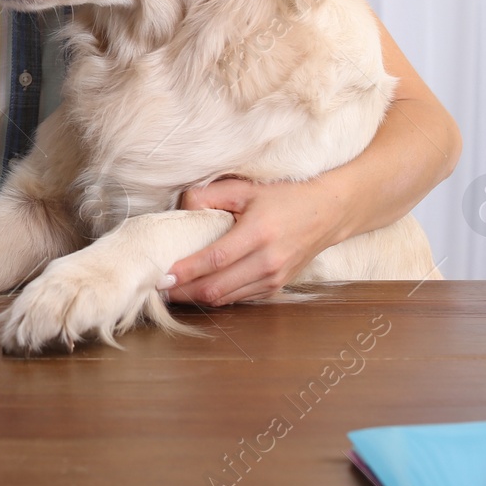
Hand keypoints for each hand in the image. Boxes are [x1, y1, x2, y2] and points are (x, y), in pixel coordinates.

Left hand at [163, 174, 339, 305]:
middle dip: (183, 292)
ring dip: (197, 298)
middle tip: (157, 288)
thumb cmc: (284, 196)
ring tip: (172, 291)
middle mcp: (268, 261)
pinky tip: (199, 290)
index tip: (161, 276)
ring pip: (226, 298)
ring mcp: (274, 278)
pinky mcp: (277, 287)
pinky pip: (240, 298)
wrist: (328, 212)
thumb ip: (210, 196)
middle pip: (216, 287)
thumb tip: (180, 208)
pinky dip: (217, 297)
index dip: (186, 271)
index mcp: (259, 233)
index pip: (215, 260)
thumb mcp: (247, 187)